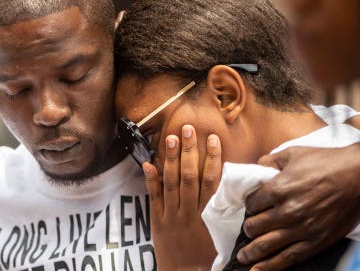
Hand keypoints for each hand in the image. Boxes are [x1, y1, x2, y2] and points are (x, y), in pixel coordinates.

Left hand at [143, 124, 222, 269]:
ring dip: (170, 158)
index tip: (213, 139)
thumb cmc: (210, 257)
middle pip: (189, 176)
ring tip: (171, 138)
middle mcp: (189, 212)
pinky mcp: (158, 222)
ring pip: (171, 182)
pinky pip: (154, 198)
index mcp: (209, 214)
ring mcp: (171, 215)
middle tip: (189, 129)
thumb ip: (229, 213)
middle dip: (189, 151)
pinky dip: (151, 180)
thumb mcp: (225, 235)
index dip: (212, 158)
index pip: (211, 181)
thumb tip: (238, 191)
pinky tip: (149, 163)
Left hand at [238, 143, 359, 269]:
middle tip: (247, 231)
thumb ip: (270, 161)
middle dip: (248, 230)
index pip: (251, 205)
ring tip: (243, 258)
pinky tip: (258, 270)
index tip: (251, 209)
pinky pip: (289, 257)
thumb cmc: (326, 162)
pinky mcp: (316, 241)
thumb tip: (257, 168)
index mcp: (277, 190)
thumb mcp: (292, 154)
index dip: (249, 207)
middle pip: (255, 226)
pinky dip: (271, 266)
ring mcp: (301, 228)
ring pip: (267, 245)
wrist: (358, 175)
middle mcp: (286, 211)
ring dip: (251, 253)